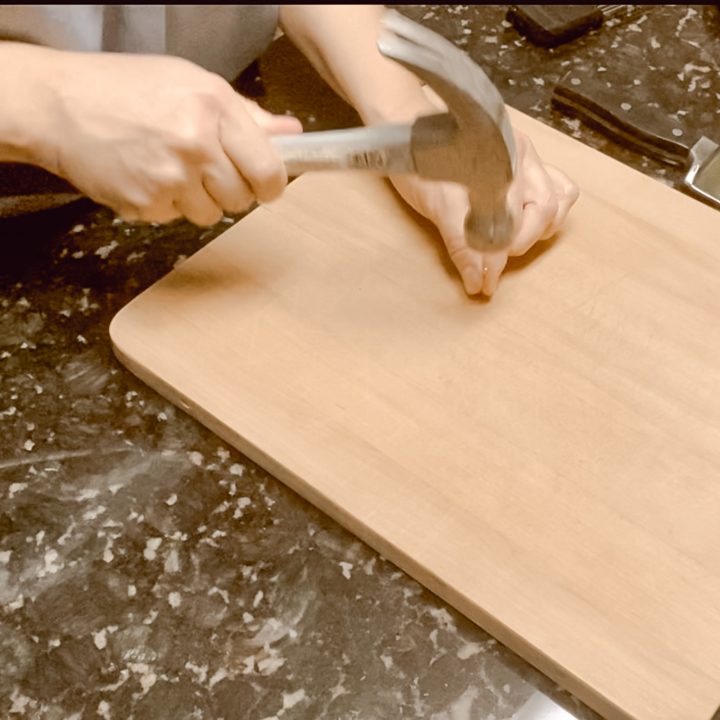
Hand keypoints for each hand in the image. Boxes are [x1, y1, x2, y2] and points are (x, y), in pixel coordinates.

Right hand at [34, 51, 301, 225]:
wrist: (60, 106)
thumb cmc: (127, 88)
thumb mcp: (194, 83)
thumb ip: (248, 115)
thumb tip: (291, 134)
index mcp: (214, 110)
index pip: (269, 171)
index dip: (271, 185)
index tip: (265, 185)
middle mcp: (195, 146)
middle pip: (242, 199)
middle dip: (231, 189)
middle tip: (207, 168)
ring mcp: (169, 180)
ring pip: (211, 214)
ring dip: (199, 199)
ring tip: (171, 168)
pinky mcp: (145, 205)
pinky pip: (176, 219)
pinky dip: (167, 204)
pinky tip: (148, 176)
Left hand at [390, 129, 578, 295]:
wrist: (411, 131)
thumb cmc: (421, 164)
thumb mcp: (436, 207)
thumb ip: (461, 245)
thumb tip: (479, 281)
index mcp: (499, 161)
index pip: (511, 218)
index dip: (498, 257)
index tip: (485, 283)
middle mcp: (521, 157)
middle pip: (544, 209)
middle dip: (522, 242)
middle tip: (495, 259)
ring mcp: (528, 159)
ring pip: (559, 198)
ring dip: (541, 228)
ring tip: (512, 242)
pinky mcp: (529, 165)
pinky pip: (560, 187)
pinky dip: (552, 211)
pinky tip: (529, 223)